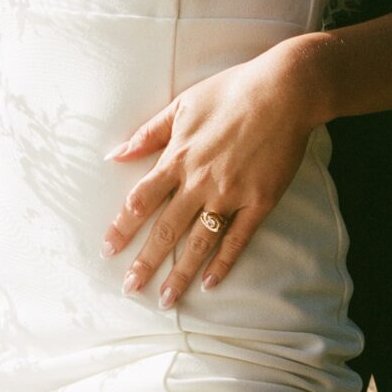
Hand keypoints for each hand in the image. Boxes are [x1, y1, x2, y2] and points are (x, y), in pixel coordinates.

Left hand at [99, 45, 314, 308]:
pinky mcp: (260, 201)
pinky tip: (210, 282)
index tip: (108, 249)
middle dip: (145, 261)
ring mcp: (231, 194)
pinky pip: (238, 238)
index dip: (123, 226)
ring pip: (199, 242)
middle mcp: (200, 182)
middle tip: (130, 288)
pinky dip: (223, 262)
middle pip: (166, 229)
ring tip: (166, 299)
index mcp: (179, 158)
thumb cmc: (232, 91)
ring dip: (180, 273)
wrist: (284, 91)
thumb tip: (116, 154)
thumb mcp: (183, 104)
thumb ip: (149, 133)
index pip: (141, 200)